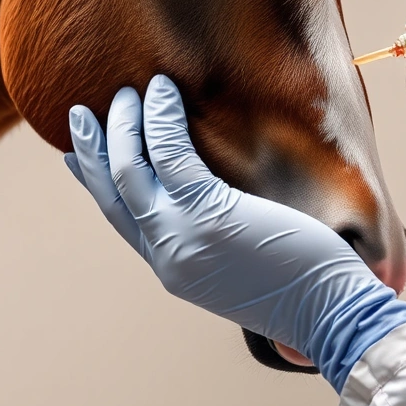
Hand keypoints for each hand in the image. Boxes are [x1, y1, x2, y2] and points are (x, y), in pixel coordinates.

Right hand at [65, 75, 405, 390]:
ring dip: (122, 126)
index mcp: (174, 270)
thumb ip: (217, 240)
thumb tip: (219, 209)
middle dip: (92, 151)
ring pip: (129, 170)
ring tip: (124, 94)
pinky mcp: (207, 213)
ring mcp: (182, 236)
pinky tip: (162, 92)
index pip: (121, 221)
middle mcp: (168, 256)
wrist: (329, 312)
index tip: (76, 158)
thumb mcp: (243, 268)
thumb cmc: (305, 287)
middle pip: (112, 194)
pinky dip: (161, 118)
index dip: (96, 185)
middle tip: (80, 116)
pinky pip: (169, 154)